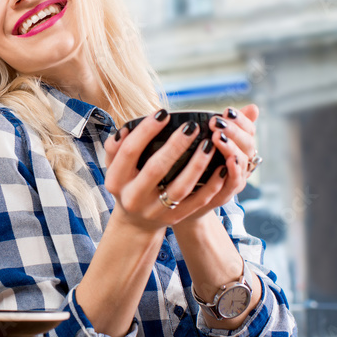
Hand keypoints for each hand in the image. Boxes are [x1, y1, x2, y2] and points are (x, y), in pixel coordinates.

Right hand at [103, 109, 243, 232]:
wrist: (136, 222)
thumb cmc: (127, 184)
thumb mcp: (114, 167)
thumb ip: (115, 147)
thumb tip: (125, 129)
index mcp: (116, 181)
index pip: (129, 152)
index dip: (146, 131)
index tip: (163, 113)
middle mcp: (133, 198)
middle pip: (156, 169)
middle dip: (175, 146)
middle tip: (191, 126)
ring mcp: (155, 211)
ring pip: (180, 187)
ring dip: (197, 164)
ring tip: (209, 145)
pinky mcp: (175, 218)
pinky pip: (197, 201)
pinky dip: (211, 185)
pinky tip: (221, 168)